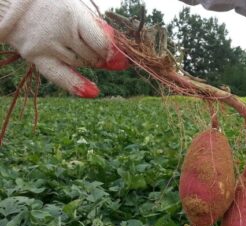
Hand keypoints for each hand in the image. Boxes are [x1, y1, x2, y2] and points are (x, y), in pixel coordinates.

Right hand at [0, 0, 128, 97]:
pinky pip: (59, 76)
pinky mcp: (35, 57)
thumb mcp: (77, 10)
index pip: (100, 42)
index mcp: (72, 16)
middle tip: (101, 53)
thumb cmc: (55, 8)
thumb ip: (96, 30)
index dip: (114, 53)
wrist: (15, 5)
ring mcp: (46, 46)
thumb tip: (117, 54)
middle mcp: (58, 32)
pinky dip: (77, 85)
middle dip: (100, 57)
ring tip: (83, 51)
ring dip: (87, 62)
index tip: (124, 60)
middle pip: (91, 56)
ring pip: (79, 64)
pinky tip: (93, 92)